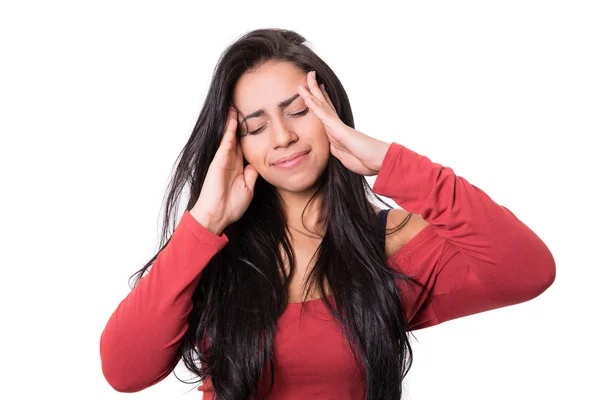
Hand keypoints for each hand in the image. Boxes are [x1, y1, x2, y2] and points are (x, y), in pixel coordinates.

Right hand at [191, 107, 258, 234]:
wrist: (217, 216)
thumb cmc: (231, 206)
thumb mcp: (248, 188)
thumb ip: (251, 174)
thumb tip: (256, 164)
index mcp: (237, 168)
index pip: (244, 147)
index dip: (248, 136)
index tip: (255, 124)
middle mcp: (230, 162)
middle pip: (236, 139)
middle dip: (239, 125)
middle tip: (243, 108)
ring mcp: (223, 160)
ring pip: (230, 137)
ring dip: (233, 122)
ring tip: (236, 107)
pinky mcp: (218, 161)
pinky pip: (225, 143)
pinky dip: (230, 131)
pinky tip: (233, 119)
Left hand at [297, 71, 390, 175]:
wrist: (377, 161)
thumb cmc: (364, 160)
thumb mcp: (343, 156)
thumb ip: (336, 149)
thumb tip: (331, 147)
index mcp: (337, 131)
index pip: (326, 111)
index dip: (319, 100)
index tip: (314, 89)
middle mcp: (337, 124)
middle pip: (323, 103)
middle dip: (315, 89)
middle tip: (310, 74)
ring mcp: (337, 126)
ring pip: (321, 105)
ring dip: (312, 91)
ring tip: (307, 77)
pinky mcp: (338, 130)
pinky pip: (323, 115)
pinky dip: (314, 106)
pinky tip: (306, 96)